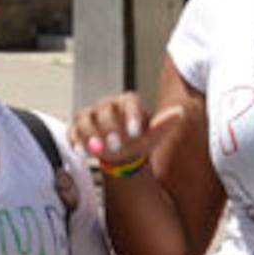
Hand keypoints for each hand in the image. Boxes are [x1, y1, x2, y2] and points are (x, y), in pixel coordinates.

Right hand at [68, 92, 184, 169]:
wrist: (123, 152)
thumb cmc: (138, 141)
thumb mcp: (153, 135)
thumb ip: (164, 124)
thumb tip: (180, 112)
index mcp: (128, 102)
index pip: (130, 103)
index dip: (131, 117)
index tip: (135, 133)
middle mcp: (108, 105)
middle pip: (105, 112)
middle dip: (110, 129)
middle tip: (117, 146)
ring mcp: (91, 115)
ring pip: (85, 119)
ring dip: (90, 135)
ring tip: (96, 150)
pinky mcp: (77, 128)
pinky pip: (73, 131)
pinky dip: (75, 141)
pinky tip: (80, 152)